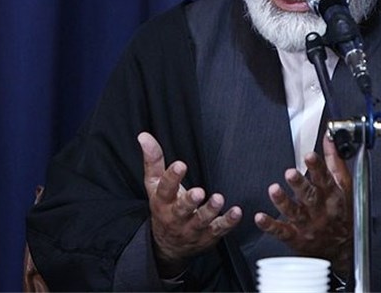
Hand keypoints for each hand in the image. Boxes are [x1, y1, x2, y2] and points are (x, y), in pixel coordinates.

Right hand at [138, 132, 241, 276]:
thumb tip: (144, 135)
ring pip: (200, 221)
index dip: (172, 177)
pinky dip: (228, 222)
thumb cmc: (164, 206)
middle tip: (199, 192)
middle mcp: (175, 217)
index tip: (180, 165)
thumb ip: (153, 160)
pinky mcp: (208, 236)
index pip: (165, 189)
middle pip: (181, 209)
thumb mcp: (154, 185)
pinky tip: (237, 212)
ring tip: (218, 199)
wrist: (168, 245)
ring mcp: (191, 228)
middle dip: (189, 201)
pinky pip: (219, 230)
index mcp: (162, 201)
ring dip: (210, 211)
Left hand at [254, 133, 353, 276]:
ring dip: (283, 202)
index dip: (318, 167)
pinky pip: (281, 231)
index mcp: (332, 195)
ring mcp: (307, 224)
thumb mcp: (344, 186)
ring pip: (294, 213)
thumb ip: (334, 160)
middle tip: (290, 173)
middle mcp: (319, 210)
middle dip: (300, 184)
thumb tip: (329, 137)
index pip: (325, 179)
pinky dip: (270, 225)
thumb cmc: (342, 214)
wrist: (340, 249)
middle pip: (309, 196)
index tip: (309, 156)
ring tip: (274, 190)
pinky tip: (260, 218)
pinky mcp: (295, 237)